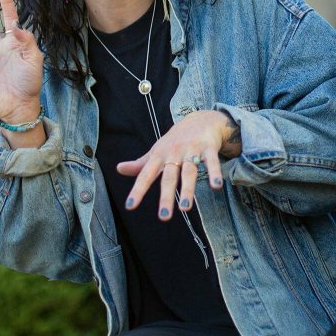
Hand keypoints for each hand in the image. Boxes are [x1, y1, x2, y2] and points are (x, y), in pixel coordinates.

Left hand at [115, 110, 240, 219]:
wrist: (201, 118)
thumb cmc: (176, 139)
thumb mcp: (157, 151)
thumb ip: (140, 164)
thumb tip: (119, 169)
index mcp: (159, 155)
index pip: (146, 174)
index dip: (138, 190)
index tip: (130, 206)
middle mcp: (174, 153)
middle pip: (169, 177)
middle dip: (166, 196)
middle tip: (163, 217)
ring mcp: (191, 150)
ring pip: (189, 172)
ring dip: (187, 190)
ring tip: (185, 209)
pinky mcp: (208, 148)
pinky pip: (212, 162)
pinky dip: (214, 173)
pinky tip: (216, 186)